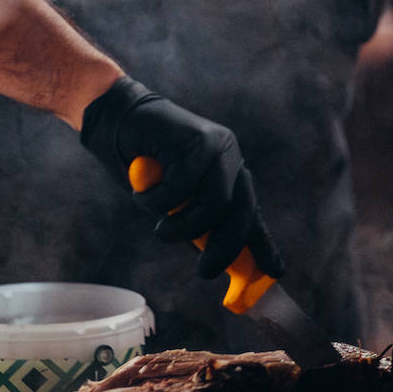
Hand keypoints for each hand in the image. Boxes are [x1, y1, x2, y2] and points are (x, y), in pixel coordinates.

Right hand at [80, 76, 282, 279]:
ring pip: (214, 205)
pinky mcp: (195, 138)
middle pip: (242, 211)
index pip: (251, 211)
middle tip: (205, 272)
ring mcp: (215, 145)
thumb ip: (199, 220)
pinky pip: (181, 189)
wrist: (116, 118)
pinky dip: (156, 202)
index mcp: (228, 169)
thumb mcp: (177, 201)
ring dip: (181, 227)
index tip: (276, 272)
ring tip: (161, 228)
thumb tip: (221, 261)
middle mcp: (229, 155)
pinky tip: (140, 194)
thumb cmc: (144, 165)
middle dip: (225, 248)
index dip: (264, 243)